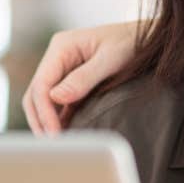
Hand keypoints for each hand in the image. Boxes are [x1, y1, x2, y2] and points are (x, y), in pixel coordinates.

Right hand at [22, 20, 138, 133]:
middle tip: (52, 145)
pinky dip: (58, 118)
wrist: (147, 38)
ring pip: (43, 100)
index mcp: (61, 46)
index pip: (41, 84)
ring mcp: (63, 69)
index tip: (54, 134)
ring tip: (57, 144)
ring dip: (46, 120)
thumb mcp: (110, 59)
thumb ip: (83, 78)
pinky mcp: (72, 81)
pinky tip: (65, 133)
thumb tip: (55, 98)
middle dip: (40, 119)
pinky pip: (58, 103)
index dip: (44, 112)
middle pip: (36, 93)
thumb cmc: (131, 42)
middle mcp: (57, 57)